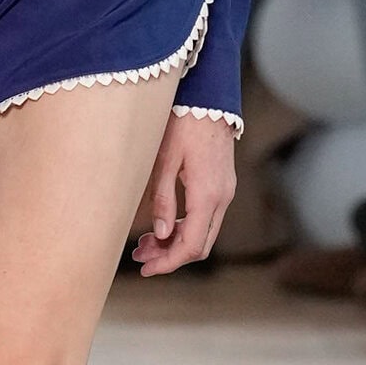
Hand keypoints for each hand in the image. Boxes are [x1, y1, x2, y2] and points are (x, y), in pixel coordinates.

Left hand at [131, 113, 236, 275]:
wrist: (210, 96)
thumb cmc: (183, 121)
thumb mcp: (164, 159)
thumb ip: (162, 199)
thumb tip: (158, 234)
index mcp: (207, 194)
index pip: (190, 245)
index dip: (168, 262)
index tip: (145, 268)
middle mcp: (222, 197)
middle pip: (200, 245)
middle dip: (169, 256)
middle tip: (140, 256)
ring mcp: (225, 191)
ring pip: (203, 232)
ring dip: (176, 242)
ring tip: (145, 242)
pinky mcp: (222, 184)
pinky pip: (206, 217)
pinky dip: (185, 227)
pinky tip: (163, 224)